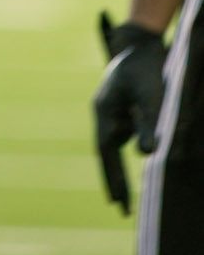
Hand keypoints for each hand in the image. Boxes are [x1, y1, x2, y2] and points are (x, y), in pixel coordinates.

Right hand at [94, 13, 166, 213]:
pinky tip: (140, 158)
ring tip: (126, 196)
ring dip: (120, 169)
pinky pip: (126, 136)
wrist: (142, 44)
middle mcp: (106, 114)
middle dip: (114, 181)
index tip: (118, 203)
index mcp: (104, 111)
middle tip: (121, 210)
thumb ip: (148, 124)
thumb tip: (147, 155)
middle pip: (106, 153)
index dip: (113, 178)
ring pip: (116, 146)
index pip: (106, 152)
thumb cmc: (145, 69)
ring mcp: (114, 112)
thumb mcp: (150, 97)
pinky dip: (130, 152)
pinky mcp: (124, 110)